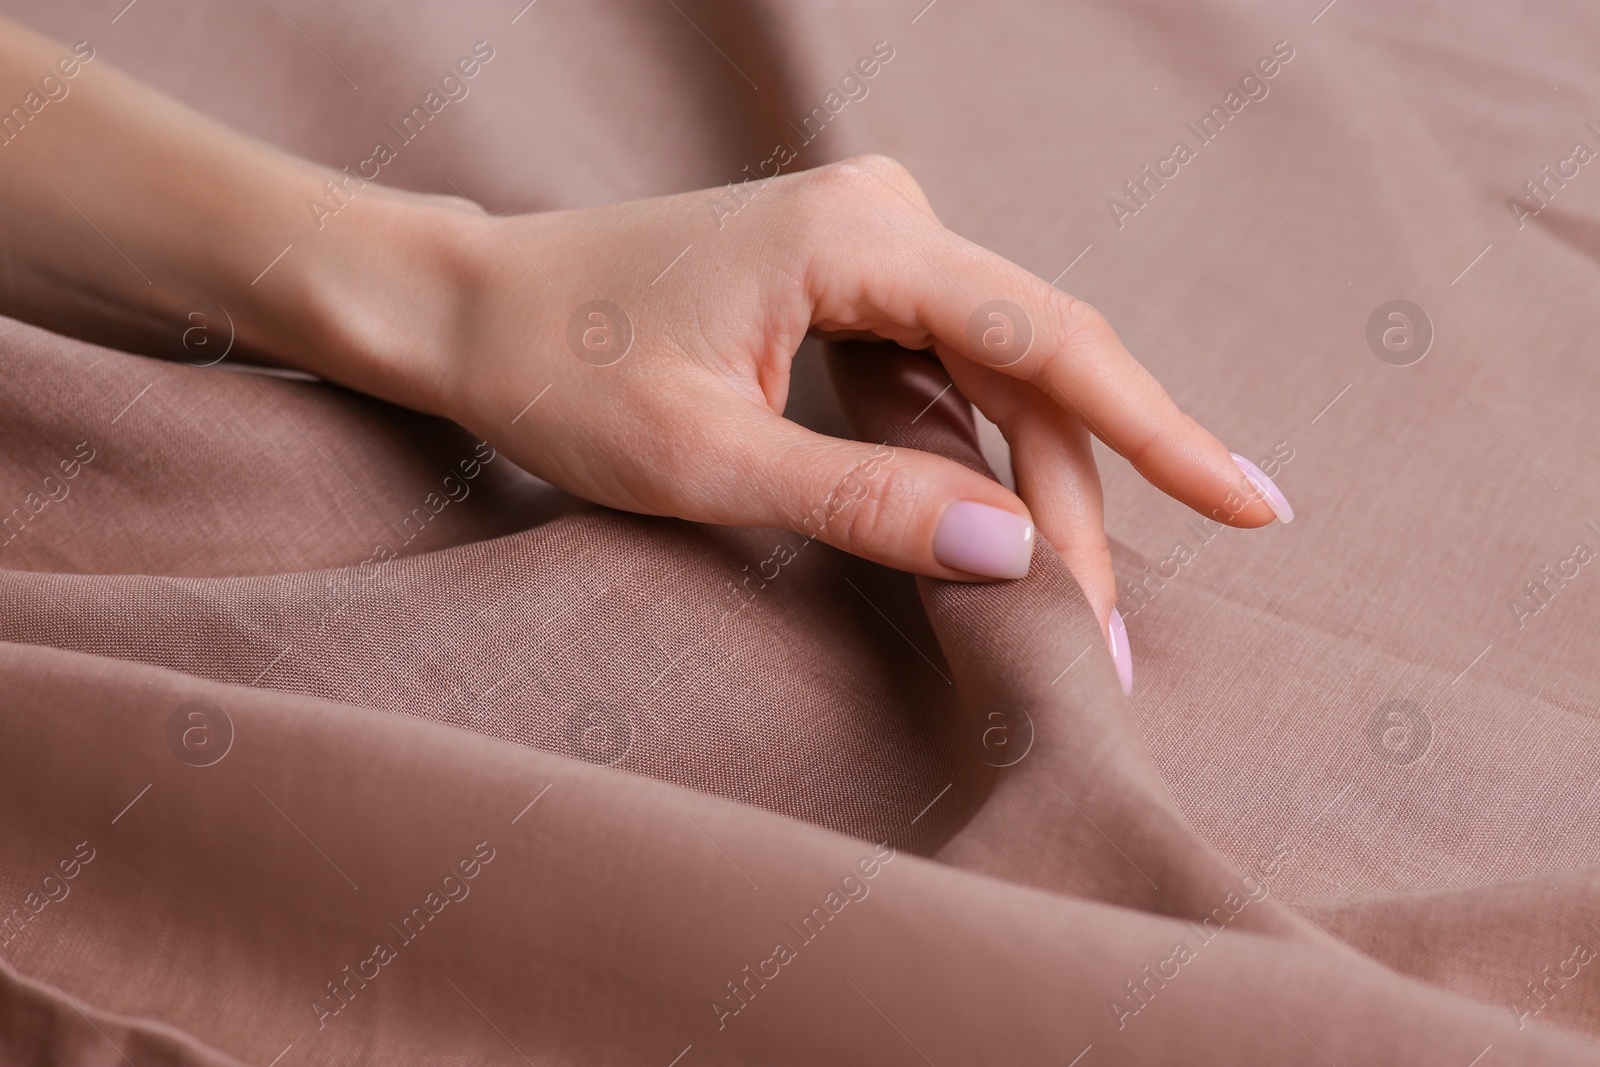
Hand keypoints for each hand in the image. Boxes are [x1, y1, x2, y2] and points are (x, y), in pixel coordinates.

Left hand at [403, 156, 1290, 639]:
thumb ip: (865, 503)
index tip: (1253, 502)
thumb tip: (1015, 555)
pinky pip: (949, 367)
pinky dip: (977, 451)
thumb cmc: (560, 369)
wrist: (470, 306)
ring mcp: (870, 240)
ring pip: (998, 375)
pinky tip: (995, 526)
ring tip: (1065, 608)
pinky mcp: (850, 276)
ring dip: (1033, 486)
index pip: (1047, 342)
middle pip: (1034, 368)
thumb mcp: (708, 462)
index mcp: (860, 236)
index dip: (1160, 430)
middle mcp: (884, 215)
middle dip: (1078, 503)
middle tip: (1099, 641)